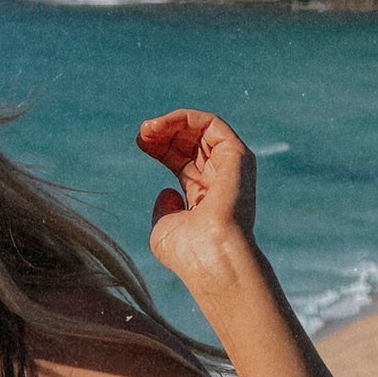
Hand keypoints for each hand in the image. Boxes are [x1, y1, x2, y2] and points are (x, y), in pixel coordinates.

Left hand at [137, 109, 256, 280]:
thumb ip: (165, 210)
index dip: (161, 148)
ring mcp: (231, 168)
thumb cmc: (188, 253)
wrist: (212, 258)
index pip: (183, 161)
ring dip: (172, 123)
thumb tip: (168, 191)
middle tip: (142, 134)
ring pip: (202, 130)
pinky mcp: (237, 156)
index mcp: (205, 197)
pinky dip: (186, 118)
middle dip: (164, 133)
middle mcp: (220, 180)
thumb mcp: (166, 229)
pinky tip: (162, 126)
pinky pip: (212, 124)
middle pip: (191, 143)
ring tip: (147, 129)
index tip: (139, 143)